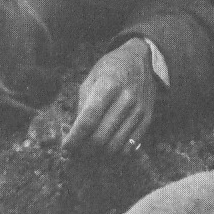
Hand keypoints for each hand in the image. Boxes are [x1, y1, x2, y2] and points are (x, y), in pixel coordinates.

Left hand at [62, 38, 156, 158]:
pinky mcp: (147, 120)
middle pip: (101, 137)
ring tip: (89, 149)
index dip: (75, 137)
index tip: (65, 146)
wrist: (141, 60)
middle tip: (76, 148)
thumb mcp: (91, 79)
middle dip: (84, 148)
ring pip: (115, 146)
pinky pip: (130, 147)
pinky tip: (106, 146)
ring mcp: (139, 111)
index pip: (88, 120)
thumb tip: (73, 133)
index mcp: (108, 85)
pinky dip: (115, 152)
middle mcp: (126, 99)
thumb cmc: (110, 68)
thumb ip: (82, 106)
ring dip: (98, 153)